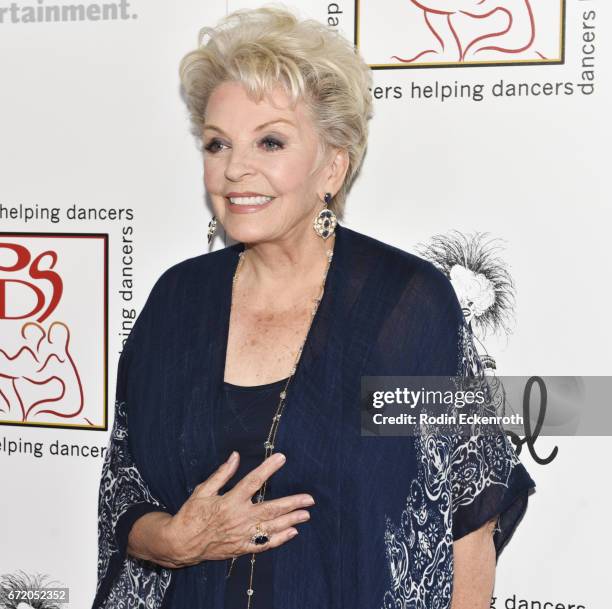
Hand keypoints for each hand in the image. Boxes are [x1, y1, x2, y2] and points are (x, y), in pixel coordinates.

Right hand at [161, 451, 314, 566]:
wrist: (181, 543)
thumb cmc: (191, 514)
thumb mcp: (203, 490)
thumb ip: (221, 474)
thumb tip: (235, 456)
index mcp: (230, 501)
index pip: (253, 481)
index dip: (269, 468)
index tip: (282, 458)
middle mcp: (239, 518)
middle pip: (271, 509)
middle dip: (292, 503)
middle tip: (309, 498)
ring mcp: (242, 535)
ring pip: (272, 527)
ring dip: (291, 520)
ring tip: (306, 514)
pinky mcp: (241, 548)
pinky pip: (264, 545)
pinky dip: (279, 539)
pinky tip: (292, 533)